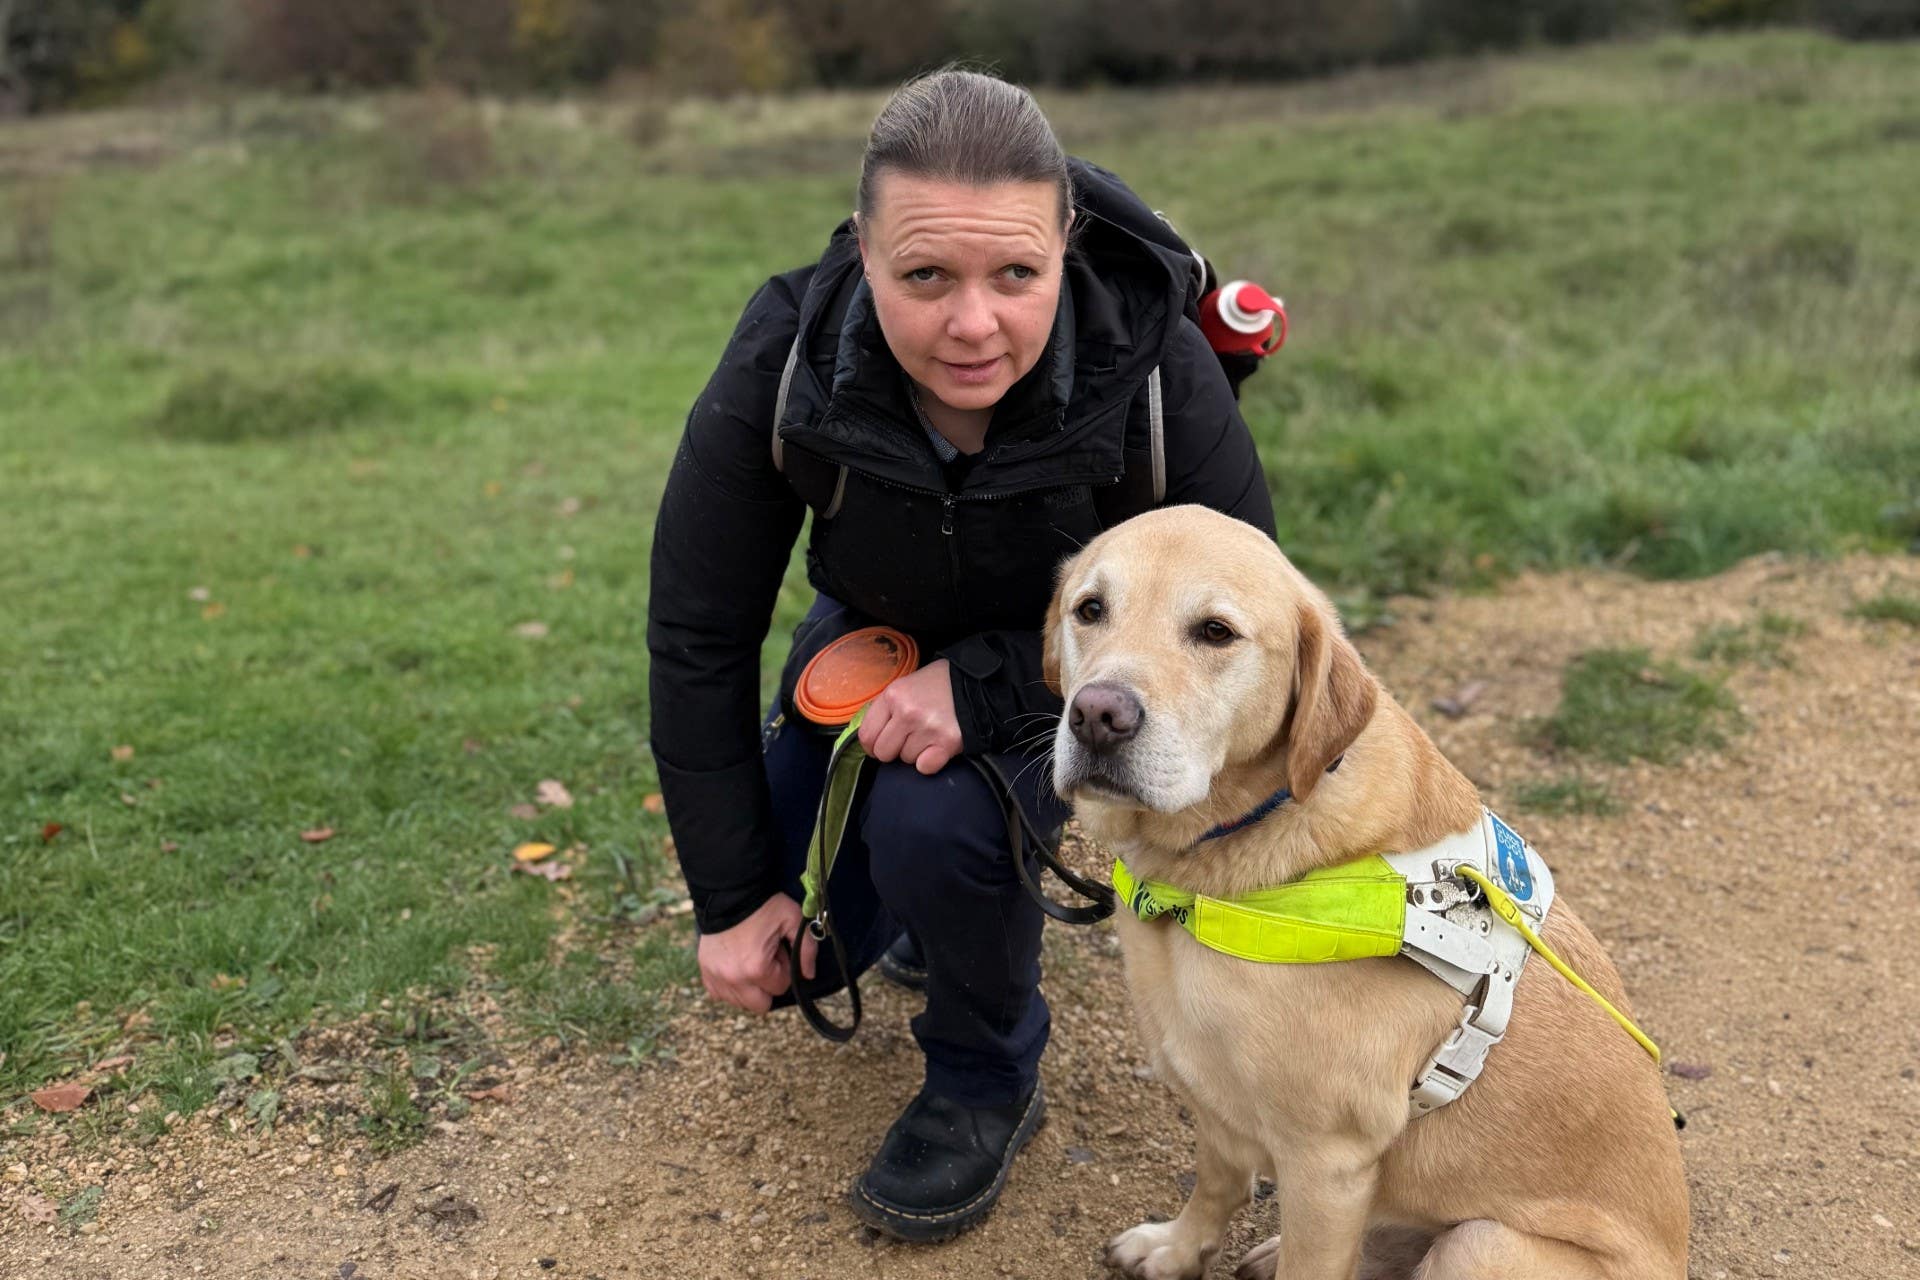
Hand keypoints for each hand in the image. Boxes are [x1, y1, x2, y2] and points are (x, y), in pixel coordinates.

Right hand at [697, 893, 816, 1013]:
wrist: (728, 891)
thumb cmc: (763, 905)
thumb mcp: (792, 920)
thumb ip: (807, 949)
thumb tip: (809, 975)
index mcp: (757, 968)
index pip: (781, 987)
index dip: (784, 969)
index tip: (779, 950)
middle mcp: (734, 978)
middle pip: (760, 1005)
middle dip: (768, 986)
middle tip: (767, 960)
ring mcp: (716, 976)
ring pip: (739, 1002)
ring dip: (749, 988)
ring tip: (750, 960)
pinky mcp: (705, 971)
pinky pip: (719, 994)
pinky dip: (730, 986)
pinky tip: (736, 967)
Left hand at [858, 658, 962, 774]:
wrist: (975, 682)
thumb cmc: (937, 684)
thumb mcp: (905, 685)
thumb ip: (886, 708)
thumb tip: (869, 738)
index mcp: (893, 695)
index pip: (866, 735)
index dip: (871, 746)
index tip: (880, 745)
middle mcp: (907, 712)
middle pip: (883, 752)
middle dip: (894, 750)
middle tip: (909, 739)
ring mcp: (927, 728)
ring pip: (906, 759)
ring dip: (915, 752)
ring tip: (929, 735)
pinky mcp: (947, 742)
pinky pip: (924, 767)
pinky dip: (930, 762)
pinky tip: (937, 748)